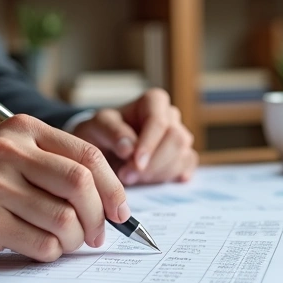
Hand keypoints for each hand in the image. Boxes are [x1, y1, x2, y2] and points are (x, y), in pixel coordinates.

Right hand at [0, 115, 130, 261]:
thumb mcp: (12, 157)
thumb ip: (57, 167)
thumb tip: (114, 202)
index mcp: (23, 129)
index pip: (88, 156)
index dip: (114, 188)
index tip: (121, 212)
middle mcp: (9, 151)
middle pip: (81, 185)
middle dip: (99, 217)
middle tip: (96, 235)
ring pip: (64, 219)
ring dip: (74, 241)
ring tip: (63, 244)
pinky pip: (41, 244)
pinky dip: (50, 253)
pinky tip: (38, 249)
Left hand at [72, 88, 198, 185]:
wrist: (103, 152)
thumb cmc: (100, 134)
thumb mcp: (96, 127)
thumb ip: (111, 133)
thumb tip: (130, 148)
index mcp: (153, 101)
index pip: (159, 122)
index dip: (149, 144)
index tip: (135, 164)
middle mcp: (171, 116)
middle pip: (176, 139)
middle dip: (154, 163)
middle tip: (127, 176)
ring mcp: (180, 136)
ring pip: (183, 155)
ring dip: (157, 173)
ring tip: (131, 177)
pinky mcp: (184, 156)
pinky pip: (186, 168)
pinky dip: (168, 178)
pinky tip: (150, 181)